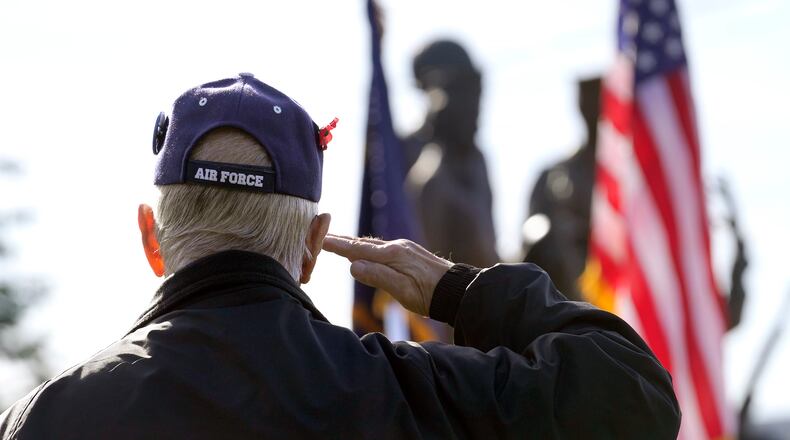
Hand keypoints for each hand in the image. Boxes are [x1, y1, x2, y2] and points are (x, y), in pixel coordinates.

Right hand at [322, 234, 452, 315]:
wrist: (457, 290)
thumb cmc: (429, 294)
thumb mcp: (401, 290)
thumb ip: (377, 276)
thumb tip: (352, 266)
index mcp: (391, 254)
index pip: (357, 249)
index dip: (337, 245)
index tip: (320, 239)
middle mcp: (396, 246)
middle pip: (362, 243)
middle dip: (342, 240)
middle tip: (322, 236)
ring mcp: (404, 248)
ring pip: (372, 245)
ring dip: (354, 244)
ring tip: (338, 242)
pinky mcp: (409, 254)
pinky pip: (382, 248)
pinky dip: (367, 248)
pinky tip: (366, 252)